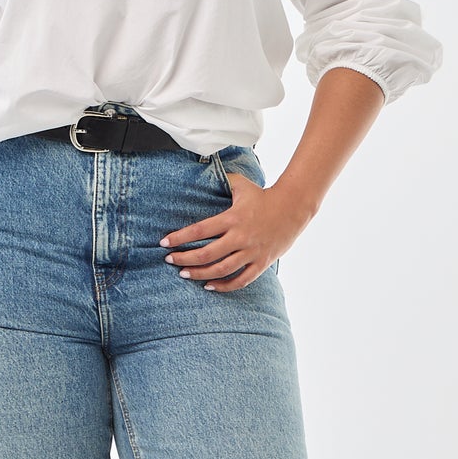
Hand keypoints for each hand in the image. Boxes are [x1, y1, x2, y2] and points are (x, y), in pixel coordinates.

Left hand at [159, 173, 311, 291]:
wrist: (293, 207)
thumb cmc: (263, 195)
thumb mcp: (241, 184)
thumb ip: (222, 180)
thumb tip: (202, 172)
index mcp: (232, 218)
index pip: (200, 231)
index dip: (180, 238)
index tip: (164, 243)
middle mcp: (240, 237)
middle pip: (207, 254)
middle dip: (185, 258)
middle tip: (169, 260)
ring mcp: (251, 252)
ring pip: (222, 270)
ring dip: (200, 274)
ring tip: (184, 274)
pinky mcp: (261, 263)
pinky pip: (241, 280)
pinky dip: (224, 286)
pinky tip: (209, 286)